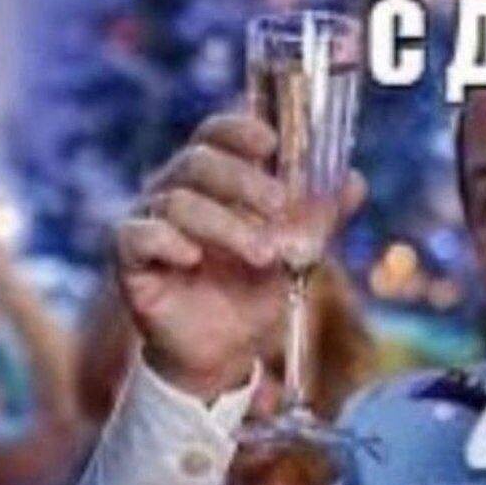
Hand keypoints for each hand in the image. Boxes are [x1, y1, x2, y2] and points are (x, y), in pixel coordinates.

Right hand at [116, 112, 365, 400]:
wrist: (223, 354)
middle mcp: (174, 193)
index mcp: (213, 182)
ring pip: (176, 201)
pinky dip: (166, 241)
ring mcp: (149, 223)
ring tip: (263, 255)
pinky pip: (136, 237)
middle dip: (243, 180)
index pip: (215, 135)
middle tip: (281, 205)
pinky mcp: (130, 261)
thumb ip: (320, 219)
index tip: (270, 142)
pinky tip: (193, 256)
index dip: (238, 130)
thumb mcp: (296, 256)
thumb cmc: (253, 294)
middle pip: (197, 162)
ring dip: (226, 225)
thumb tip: (355, 181)